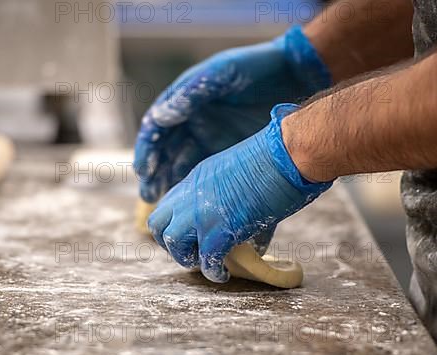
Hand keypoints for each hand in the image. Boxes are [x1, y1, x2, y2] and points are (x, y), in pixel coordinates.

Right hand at [134, 25, 330, 202]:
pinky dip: (204, 191)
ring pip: (186, 169)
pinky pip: (214, 177)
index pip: (156, 132)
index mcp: (185, 105)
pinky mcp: (234, 155)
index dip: (147, 151)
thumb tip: (160, 116)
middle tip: (149, 195)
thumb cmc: (254, 66)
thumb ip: (190, 93)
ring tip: (169, 206)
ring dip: (175, 188)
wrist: (293, 74)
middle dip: (156, 176)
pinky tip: (198, 205)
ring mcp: (213, 142)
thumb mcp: (219, 74)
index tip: (142, 169)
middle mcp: (194, 126)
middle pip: (167, 155)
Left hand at [147, 104, 332, 282]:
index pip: (168, 205)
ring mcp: (201, 214)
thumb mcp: (239, 174)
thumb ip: (231, 199)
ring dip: (187, 257)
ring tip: (207, 262)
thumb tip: (246, 233)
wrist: (286, 156)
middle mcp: (190, 195)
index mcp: (196, 179)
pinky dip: (213, 272)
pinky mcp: (218, 232)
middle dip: (171, 242)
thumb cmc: (276, 158)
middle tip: (193, 251)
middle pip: (157, 224)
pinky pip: (205, 261)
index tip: (191, 234)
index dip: (175, 223)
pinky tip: (224, 274)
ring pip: (172, 243)